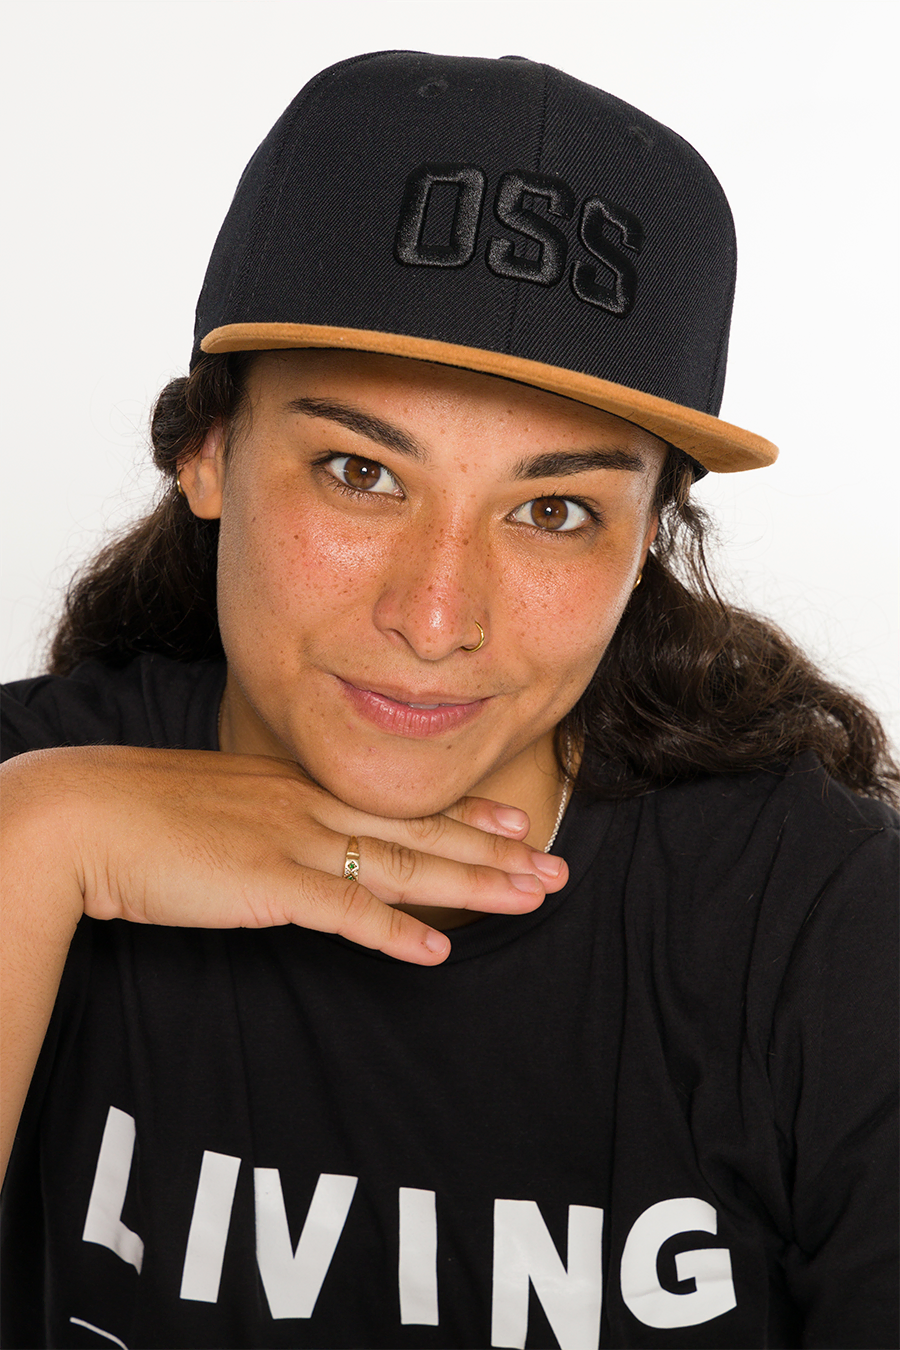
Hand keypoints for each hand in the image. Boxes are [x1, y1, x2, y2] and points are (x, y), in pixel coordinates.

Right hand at [25, 745, 567, 964]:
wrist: (85, 816)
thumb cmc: (144, 815)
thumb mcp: (222, 809)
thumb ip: (270, 826)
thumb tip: (299, 852)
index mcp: (301, 788)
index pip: (400, 804)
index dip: (465, 814)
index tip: (516, 821)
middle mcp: (309, 808)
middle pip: (420, 832)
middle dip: (495, 852)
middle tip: (554, 867)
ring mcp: (291, 842)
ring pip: (402, 865)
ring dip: (472, 885)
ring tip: (531, 898)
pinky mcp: (264, 882)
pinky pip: (343, 911)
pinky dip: (394, 931)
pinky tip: (437, 951)